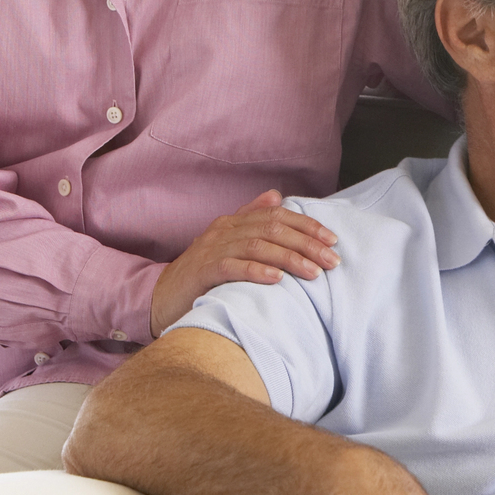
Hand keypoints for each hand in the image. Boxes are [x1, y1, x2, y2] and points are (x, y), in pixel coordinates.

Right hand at [149, 191, 339, 336]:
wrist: (161, 297)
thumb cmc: (203, 274)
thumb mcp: (228, 245)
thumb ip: (251, 219)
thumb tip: (277, 196)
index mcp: (234, 221)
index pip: (277, 215)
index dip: (307, 225)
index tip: (332, 240)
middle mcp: (224, 230)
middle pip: (272, 228)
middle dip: (307, 243)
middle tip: (332, 261)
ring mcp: (212, 249)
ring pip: (257, 245)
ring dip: (289, 257)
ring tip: (313, 272)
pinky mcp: (201, 271)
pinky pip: (232, 266)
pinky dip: (257, 270)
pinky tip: (277, 279)